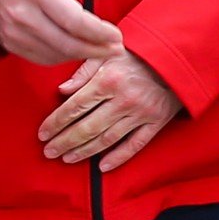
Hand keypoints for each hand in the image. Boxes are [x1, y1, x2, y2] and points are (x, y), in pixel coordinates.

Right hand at [0, 0, 124, 63]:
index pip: (75, 20)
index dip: (99, 32)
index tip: (116, 35)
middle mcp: (23, 14)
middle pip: (67, 43)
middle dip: (97, 49)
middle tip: (116, 49)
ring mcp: (15, 32)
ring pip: (57, 54)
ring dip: (83, 55)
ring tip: (102, 49)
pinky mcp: (11, 44)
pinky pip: (43, 58)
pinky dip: (64, 57)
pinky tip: (78, 50)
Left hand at [40, 52, 182, 166]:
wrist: (176, 57)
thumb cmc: (138, 54)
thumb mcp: (108, 53)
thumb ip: (84, 71)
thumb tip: (62, 91)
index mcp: (109, 80)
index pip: (75, 106)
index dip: (56, 122)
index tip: (42, 133)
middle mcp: (123, 99)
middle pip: (87, 127)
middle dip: (64, 141)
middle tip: (48, 152)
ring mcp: (140, 113)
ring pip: (106, 139)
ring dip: (84, 151)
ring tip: (67, 158)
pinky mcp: (156, 122)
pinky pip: (134, 145)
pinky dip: (118, 157)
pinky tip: (101, 166)